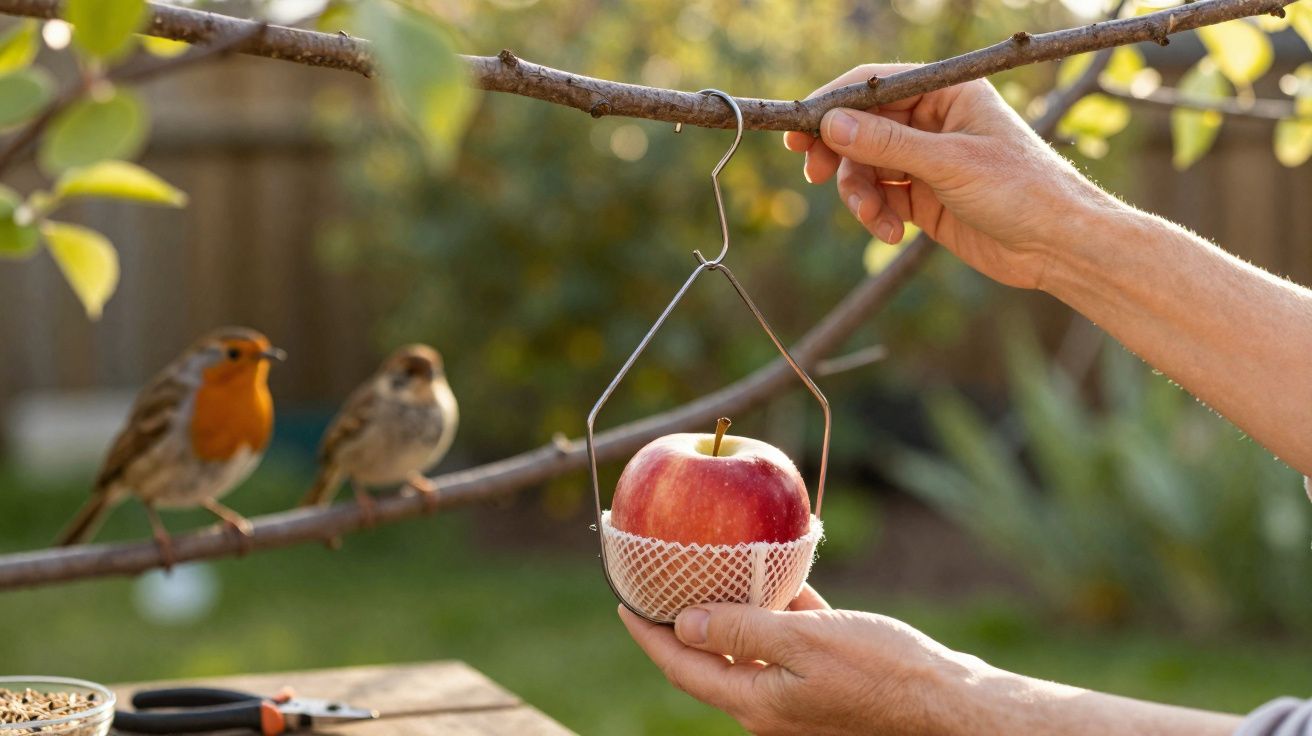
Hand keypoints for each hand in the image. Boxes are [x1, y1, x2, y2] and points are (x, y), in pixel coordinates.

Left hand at [619, 585, 981, 734]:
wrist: (948, 703)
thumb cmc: (882, 672)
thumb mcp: (805, 644)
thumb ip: (742, 632)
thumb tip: (683, 624)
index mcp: (756, 701)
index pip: (682, 666)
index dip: (648, 634)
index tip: (623, 600)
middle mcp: (770, 703)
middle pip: (709, 657)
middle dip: (680, 620)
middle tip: (657, 581)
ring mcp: (798, 693)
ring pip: (749, 645)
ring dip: (730, 609)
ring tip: (709, 568)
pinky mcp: (827, 676)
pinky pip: (787, 639)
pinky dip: (777, 608)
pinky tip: (777, 572)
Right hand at [785, 64, 1118, 289]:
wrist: (1057, 246)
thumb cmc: (1021, 190)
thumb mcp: (949, 163)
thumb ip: (887, 144)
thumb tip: (831, 123)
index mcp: (947, 92)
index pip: (875, 85)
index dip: (834, 103)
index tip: (801, 128)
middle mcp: (934, 120)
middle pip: (862, 127)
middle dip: (840, 153)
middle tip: (816, 173)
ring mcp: (927, 160)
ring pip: (867, 167)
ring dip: (860, 194)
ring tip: (874, 218)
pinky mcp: (923, 198)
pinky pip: (881, 198)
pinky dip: (877, 216)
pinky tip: (892, 235)